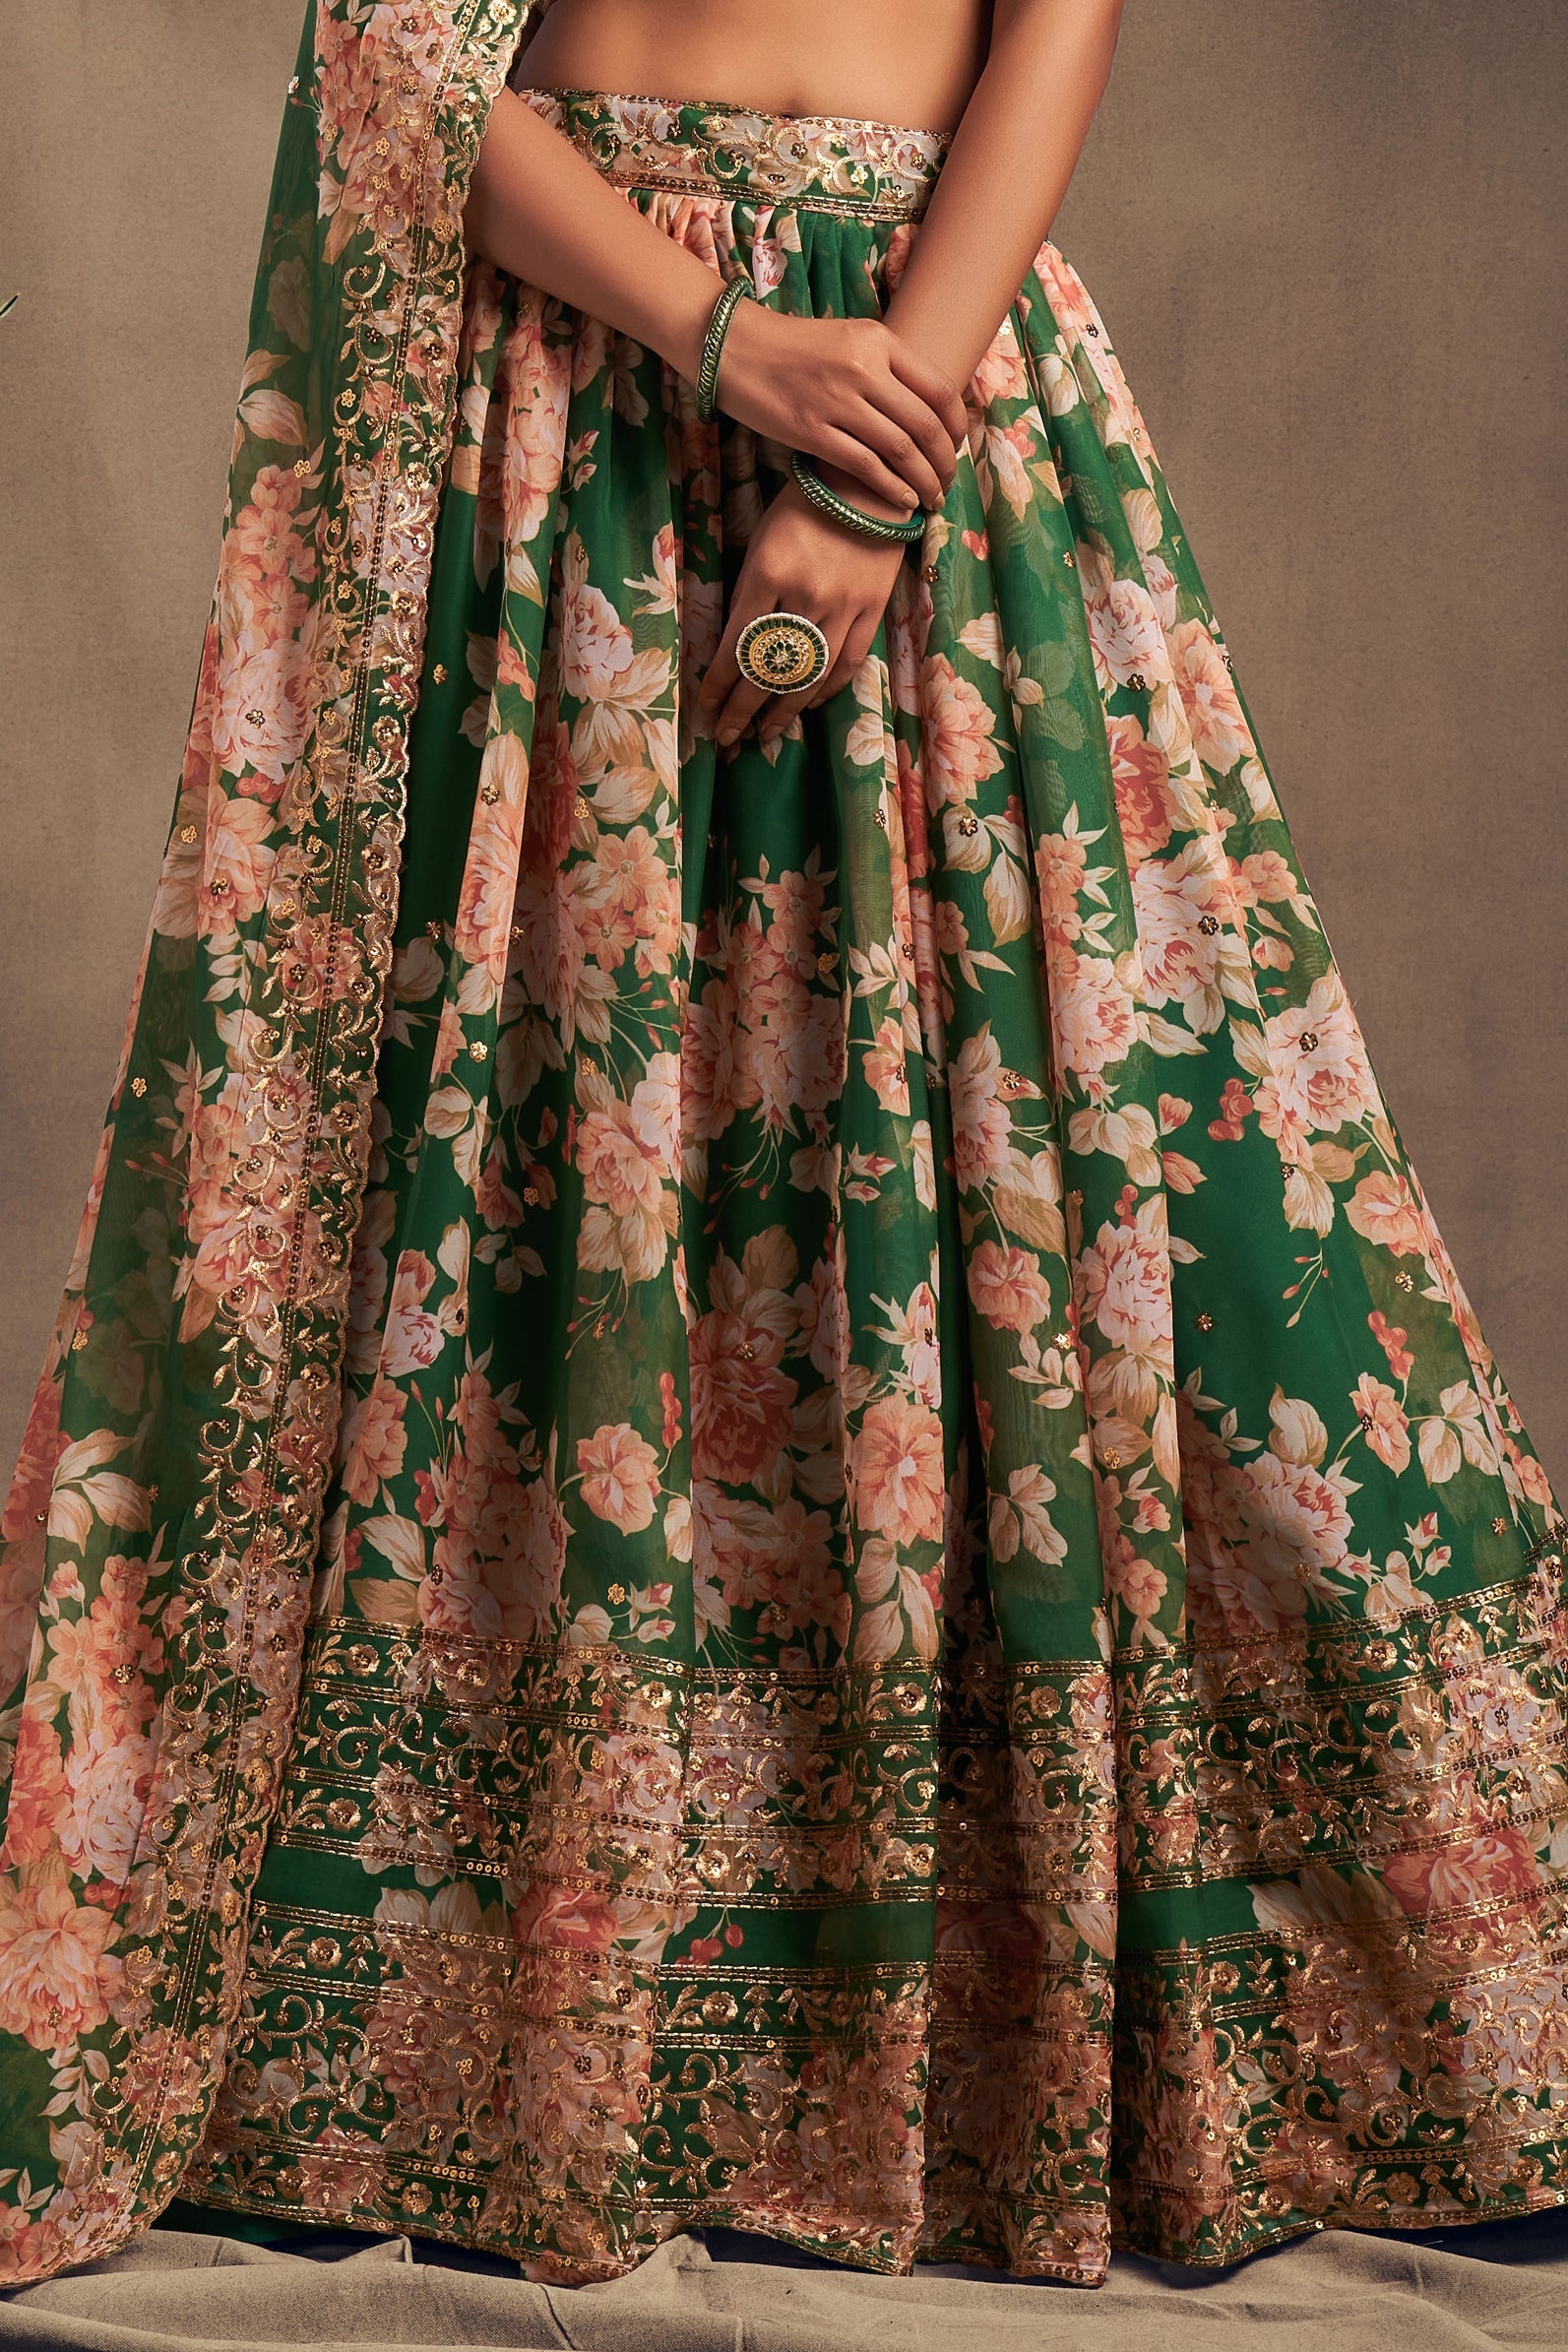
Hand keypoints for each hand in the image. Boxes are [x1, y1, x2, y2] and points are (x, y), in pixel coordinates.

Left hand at [698, 477, 911, 748]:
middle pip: (770, 670)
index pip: (736, 646)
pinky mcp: (871, 611)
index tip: (706, 711)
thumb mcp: (760, 542)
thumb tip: (735, 652)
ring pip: (809, 676)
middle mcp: (805, 596)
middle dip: (744, 710)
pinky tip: (806, 706)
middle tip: (727, 739)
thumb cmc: (801, 507)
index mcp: (768, 574)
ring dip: (783, 712)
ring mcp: (843, 608)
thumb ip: (748, 595)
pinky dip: (824, 691)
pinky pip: (847, 665)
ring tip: (764, 735)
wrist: (866, 485)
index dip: (719, 685)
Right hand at [714, 304, 965, 517]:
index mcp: (878, 340)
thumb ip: (886, 366)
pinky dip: (891, 487)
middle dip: (944, 462)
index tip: (958, 447)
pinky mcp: (812, 431)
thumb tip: (926, 408)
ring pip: (900, 449)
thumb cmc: (793, 348)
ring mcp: (837, 400)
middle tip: (947, 481)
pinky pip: (865, 466)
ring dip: (923, 481)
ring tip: (931, 498)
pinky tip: (903, 501)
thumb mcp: (848, 339)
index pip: (939, 389)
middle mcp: (862, 368)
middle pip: (924, 425)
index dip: (957, 426)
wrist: (734, 348)